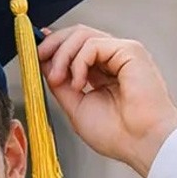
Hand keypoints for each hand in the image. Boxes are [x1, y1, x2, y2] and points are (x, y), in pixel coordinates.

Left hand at [38, 26, 176, 177]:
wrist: (140, 142)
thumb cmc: (116, 133)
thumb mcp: (76, 108)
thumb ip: (61, 86)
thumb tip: (44, 66)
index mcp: (103, 72)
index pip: (76, 48)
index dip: (55, 45)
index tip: (36, 53)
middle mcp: (113, 59)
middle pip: (78, 34)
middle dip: (53, 44)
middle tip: (38, 58)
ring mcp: (122, 53)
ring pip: (83, 35)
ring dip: (62, 55)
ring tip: (58, 80)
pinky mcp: (129, 51)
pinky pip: (93, 45)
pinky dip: (78, 62)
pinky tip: (79, 83)